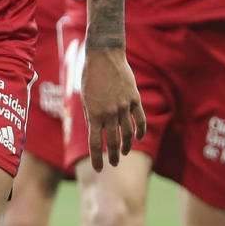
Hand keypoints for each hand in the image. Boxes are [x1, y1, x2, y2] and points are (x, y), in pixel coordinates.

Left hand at [81, 43, 146, 169]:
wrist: (104, 56)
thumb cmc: (90, 76)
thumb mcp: (85, 98)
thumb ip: (91, 116)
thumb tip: (96, 131)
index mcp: (94, 114)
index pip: (96, 143)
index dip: (98, 158)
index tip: (100, 169)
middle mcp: (109, 113)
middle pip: (113, 141)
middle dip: (113, 155)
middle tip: (114, 164)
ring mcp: (123, 106)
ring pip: (128, 132)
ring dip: (126, 145)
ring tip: (124, 152)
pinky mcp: (134, 99)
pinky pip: (139, 119)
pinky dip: (140, 130)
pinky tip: (138, 138)